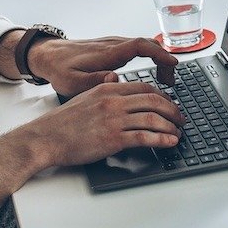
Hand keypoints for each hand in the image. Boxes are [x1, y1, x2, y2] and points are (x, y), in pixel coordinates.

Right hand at [14, 81, 182, 167]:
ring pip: (152, 118)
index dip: (162, 96)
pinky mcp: (113, 139)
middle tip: (180, 118)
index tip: (169, 104)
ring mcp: (114, 120)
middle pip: (153, 100)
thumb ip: (105, 91)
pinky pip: (144, 137)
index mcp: (108, 89)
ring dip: (170, 126)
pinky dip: (161, 139)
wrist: (46, 138)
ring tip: (178, 132)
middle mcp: (113, 101)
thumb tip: (118, 85)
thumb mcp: (85, 97)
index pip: (144, 87)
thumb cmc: (63, 122)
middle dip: (172, 110)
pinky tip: (169, 142)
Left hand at [28, 35, 179, 95]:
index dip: (159, 53)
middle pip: (148, 44)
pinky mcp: (112, 48)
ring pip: (145, 45)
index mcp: (107, 53)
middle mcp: (113, 45)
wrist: (47, 54)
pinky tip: (151, 75)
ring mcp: (114, 44)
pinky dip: (150, 58)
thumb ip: (95, 81)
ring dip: (159, 60)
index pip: (140, 45)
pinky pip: (138, 48)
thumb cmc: (59, 69)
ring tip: (165, 82)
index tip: (173, 64)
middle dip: (164, 60)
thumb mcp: (72, 82)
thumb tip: (115, 79)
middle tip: (170, 82)